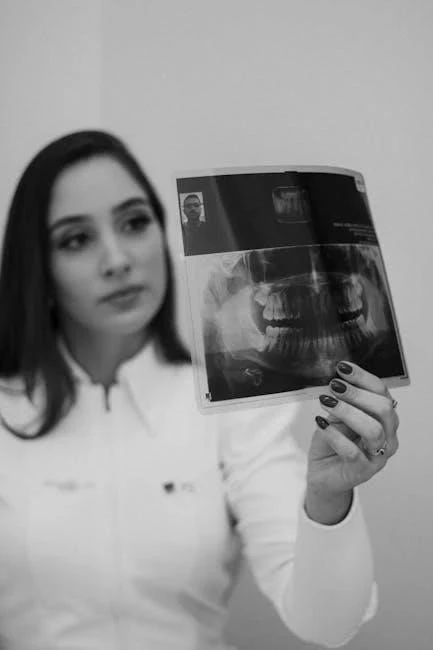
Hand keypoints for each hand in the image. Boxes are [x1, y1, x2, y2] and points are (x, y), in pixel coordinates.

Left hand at [305, 360, 398, 524]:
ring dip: (347, 412)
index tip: (342, 367)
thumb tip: (338, 380)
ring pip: (373, 429)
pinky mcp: (364, 471)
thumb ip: (343, 401)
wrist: (323, 473)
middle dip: (357, 393)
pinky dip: (335, 435)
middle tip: (333, 385)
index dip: (363, 377)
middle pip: (383, 409)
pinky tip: (321, 424)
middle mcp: (388, 435)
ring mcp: (378, 455)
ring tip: (326, 401)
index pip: (381, 392)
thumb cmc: (334, 441)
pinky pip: (353, 452)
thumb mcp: (337, 415)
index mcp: (384, 417)